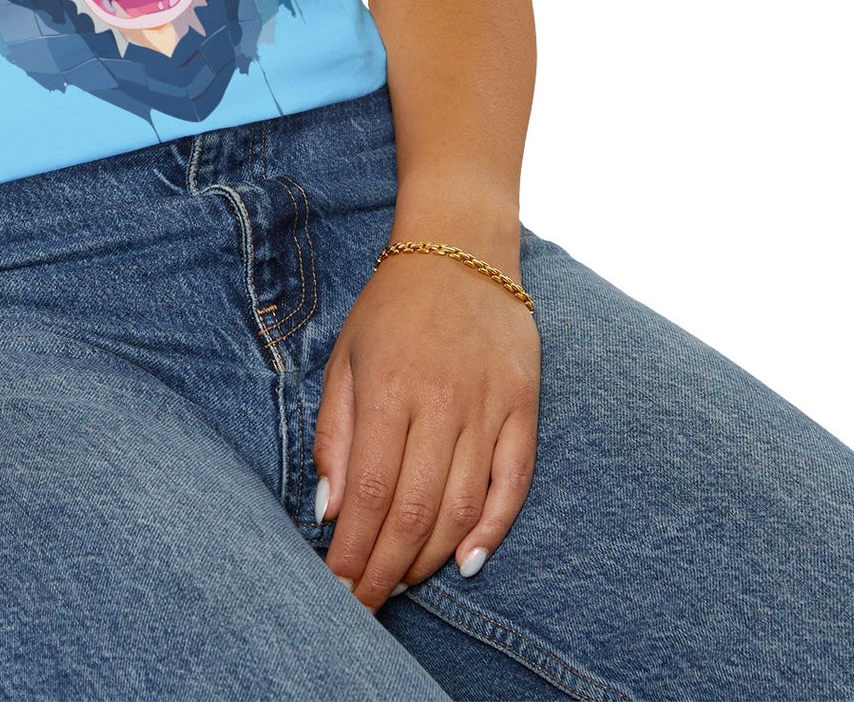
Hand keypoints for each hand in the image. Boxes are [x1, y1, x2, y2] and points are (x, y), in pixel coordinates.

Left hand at [312, 243, 540, 608]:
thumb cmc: (392, 308)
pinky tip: (467, 561)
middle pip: (415, 510)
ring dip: (430, 557)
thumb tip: (329, 509)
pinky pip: (513, 483)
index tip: (337, 586)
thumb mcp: (346, 358)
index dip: (354, 549)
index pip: (370, 491)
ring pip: (462, 506)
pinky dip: (493, 529)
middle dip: (386, 568)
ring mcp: (488, 406)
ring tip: (402, 584)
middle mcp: (441, 402)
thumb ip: (334, 434)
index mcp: (388, 388)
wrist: (460, 249)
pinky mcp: (524, 407)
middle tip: (366, 603)